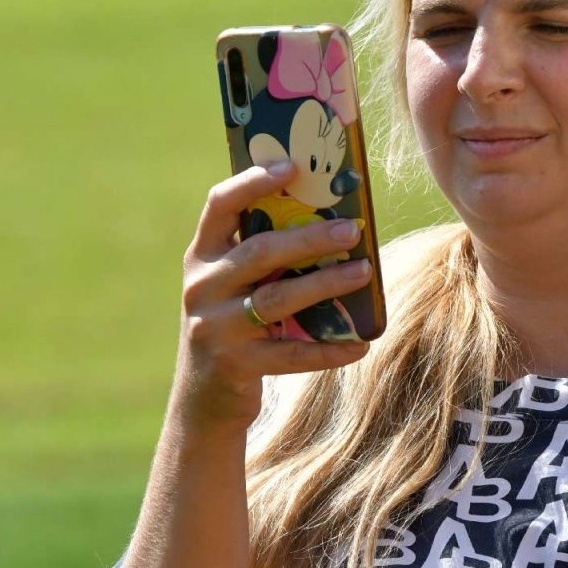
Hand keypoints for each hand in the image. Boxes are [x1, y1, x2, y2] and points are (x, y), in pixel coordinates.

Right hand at [172, 162, 372, 430]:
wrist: (203, 401)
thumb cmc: (234, 326)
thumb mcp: (234, 286)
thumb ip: (263, 254)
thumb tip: (333, 218)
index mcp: (202, 255)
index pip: (220, 205)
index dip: (253, 181)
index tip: (292, 166)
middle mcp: (203, 286)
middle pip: (260, 251)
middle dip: (310, 238)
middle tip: (352, 230)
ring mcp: (216, 327)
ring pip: (278, 299)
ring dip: (326, 284)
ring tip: (365, 271)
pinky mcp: (236, 365)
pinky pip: (292, 353)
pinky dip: (330, 349)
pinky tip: (361, 343)